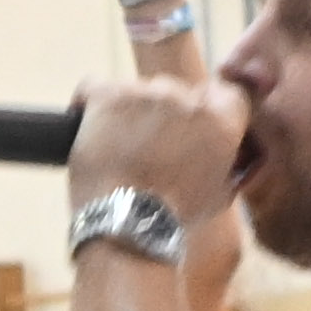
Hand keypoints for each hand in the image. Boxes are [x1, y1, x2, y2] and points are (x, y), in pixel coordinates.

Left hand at [69, 69, 243, 227]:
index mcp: (221, 119)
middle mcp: (186, 98)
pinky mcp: (108, 95)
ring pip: (135, 90)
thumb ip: (225, 164)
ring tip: (114, 147)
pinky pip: (94, 87)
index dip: (202, 109)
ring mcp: (146, 92)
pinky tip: (85, 125)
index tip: (186, 126)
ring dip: (126, 112)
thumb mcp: (218, 193)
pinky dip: (88, 104)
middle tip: (146, 146)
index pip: (222, 94)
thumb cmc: (173, 217)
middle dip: (160, 113)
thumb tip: (225, 159)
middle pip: (173, 90)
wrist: (128, 222)